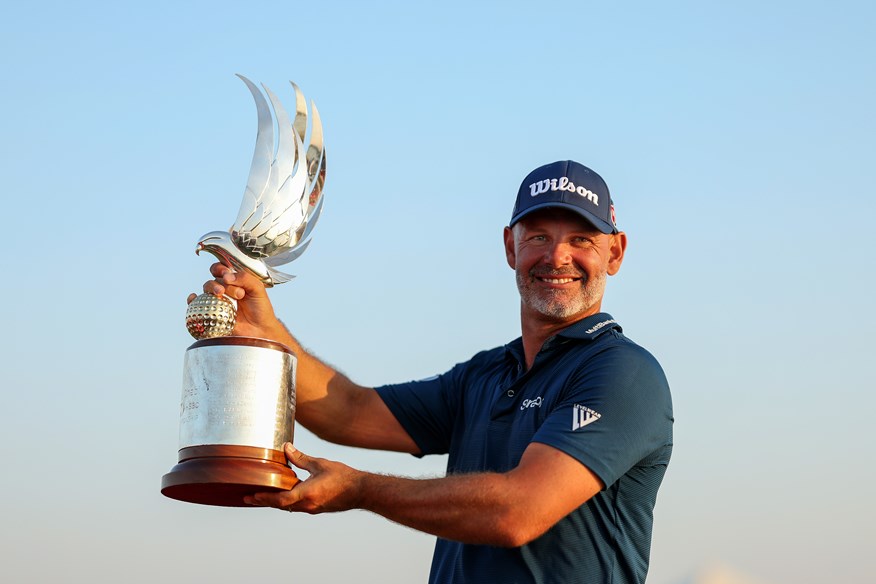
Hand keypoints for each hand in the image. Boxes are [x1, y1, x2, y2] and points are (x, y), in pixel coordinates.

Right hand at [186, 262, 282, 338]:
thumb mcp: (258, 289)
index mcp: (235, 281)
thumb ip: (245, 278)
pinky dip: (192, 300)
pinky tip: (194, 298)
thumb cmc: (261, 309)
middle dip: (220, 281)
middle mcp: (225, 290)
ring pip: (206, 289)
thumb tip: (227, 277)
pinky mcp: (212, 313)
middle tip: (232, 291)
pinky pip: (197, 305)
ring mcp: (218, 301)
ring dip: (211, 288)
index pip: (222, 269)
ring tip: (221, 294)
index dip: (221, 268)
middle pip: (214, 279)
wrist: (260, 330)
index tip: (226, 273)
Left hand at [244, 443, 362, 513]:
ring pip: (287, 508)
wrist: (361, 491)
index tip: (251, 495)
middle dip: (263, 501)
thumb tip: (285, 447)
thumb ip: (301, 458)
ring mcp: (312, 508)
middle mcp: (307, 504)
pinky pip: (296, 507)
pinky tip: (283, 495)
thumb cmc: (343, 476)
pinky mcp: (316, 508)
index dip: (264, 498)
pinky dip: (286, 502)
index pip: (280, 499)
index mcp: (307, 493)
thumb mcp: (320, 464)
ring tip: (260, 496)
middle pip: (280, 506)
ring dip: (274, 502)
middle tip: (248, 498)